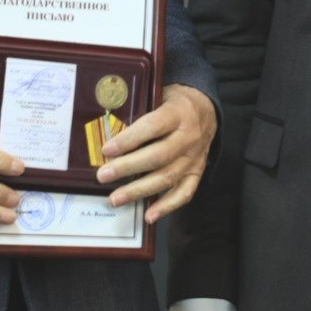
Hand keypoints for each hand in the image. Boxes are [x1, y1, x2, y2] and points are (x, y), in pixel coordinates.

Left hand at [96, 83, 215, 221]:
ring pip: (168, 177)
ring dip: (140, 190)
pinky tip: (148, 216)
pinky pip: (185, 192)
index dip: (129, 140)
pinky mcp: (197, 172)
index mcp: (178, 113)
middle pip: (158, 156)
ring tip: (116, 198)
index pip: (152, 127)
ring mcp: (194, 157)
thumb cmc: (175, 102)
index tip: (107, 150)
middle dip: (128, 168)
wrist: (206, 108)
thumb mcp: (161, 95)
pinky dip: (167, 206)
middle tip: (103, 176)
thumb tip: (110, 131)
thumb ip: (141, 111)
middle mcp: (189, 136)